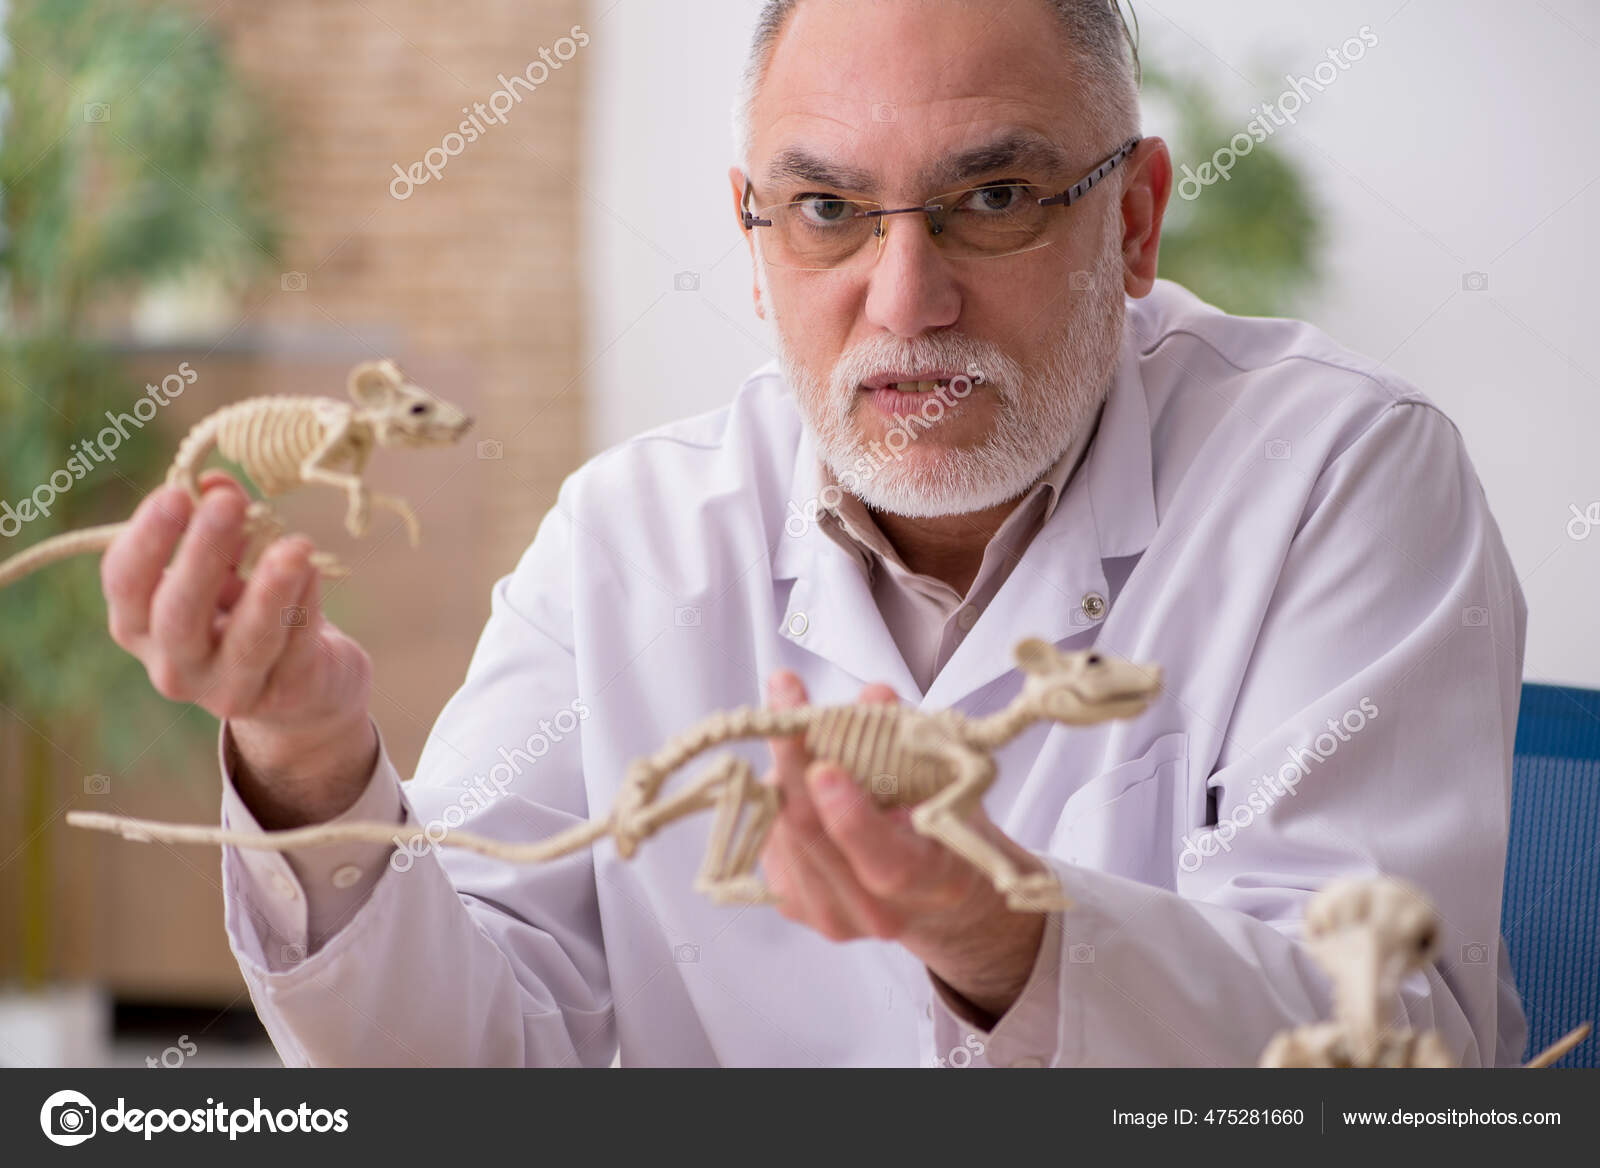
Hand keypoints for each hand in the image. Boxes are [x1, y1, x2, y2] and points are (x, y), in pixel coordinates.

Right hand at [102, 472, 376, 826]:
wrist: (304, 686)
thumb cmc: (249, 611)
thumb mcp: (228, 566)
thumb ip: (220, 524)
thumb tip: (216, 482)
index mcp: (140, 625)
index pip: (125, 582)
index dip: (147, 539)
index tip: (175, 493)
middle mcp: (174, 665)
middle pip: (177, 614)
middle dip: (200, 555)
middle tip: (225, 505)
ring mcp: (228, 689)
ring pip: (247, 640)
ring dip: (270, 590)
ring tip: (294, 547)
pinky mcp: (284, 696)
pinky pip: (298, 645)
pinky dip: (307, 602)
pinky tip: (314, 567)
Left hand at [759, 671, 1048, 1023]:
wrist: (935, 898)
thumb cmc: (947, 830)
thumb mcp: (948, 782)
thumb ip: (911, 741)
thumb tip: (874, 696)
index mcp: (935, 883)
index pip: (889, 866)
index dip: (853, 820)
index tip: (825, 766)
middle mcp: (881, 914)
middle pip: (817, 838)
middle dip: (794, 759)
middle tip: (785, 694)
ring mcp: (833, 918)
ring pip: (785, 833)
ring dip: (781, 770)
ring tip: (793, 724)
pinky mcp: (796, 908)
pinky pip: (771, 842)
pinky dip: (776, 797)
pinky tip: (792, 772)